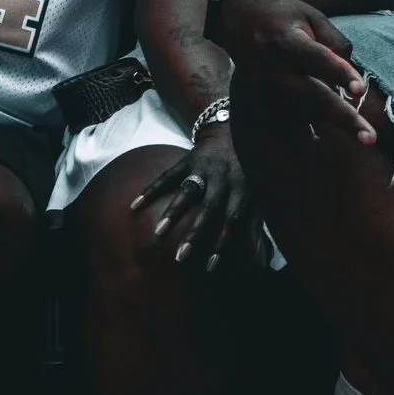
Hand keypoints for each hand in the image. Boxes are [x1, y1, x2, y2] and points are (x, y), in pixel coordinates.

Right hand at [130, 123, 261, 272]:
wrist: (238, 128)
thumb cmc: (250, 168)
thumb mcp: (258, 191)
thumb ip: (254, 222)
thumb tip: (254, 255)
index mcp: (243, 188)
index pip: (233, 219)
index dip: (223, 242)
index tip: (211, 266)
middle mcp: (224, 178)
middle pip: (209, 208)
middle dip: (195, 234)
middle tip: (181, 257)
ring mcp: (205, 167)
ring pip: (188, 191)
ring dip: (173, 212)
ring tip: (158, 233)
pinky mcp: (188, 159)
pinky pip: (168, 175)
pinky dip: (151, 189)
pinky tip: (135, 205)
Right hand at [211, 0, 371, 144]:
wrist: (239, 19)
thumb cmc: (285, 16)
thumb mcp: (313, 17)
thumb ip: (335, 43)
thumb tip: (351, 74)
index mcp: (286, 40)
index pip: (317, 58)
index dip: (340, 73)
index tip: (360, 90)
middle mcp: (272, 67)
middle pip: (312, 96)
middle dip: (342, 118)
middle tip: (369, 137)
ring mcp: (264, 87)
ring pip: (304, 111)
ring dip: (333, 123)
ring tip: (364, 134)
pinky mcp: (261, 100)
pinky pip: (293, 118)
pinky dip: (313, 126)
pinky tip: (327, 138)